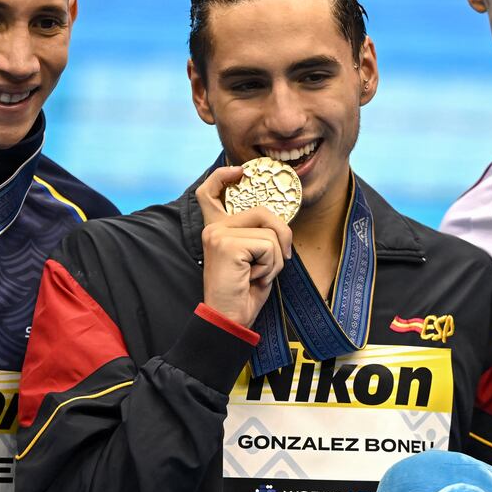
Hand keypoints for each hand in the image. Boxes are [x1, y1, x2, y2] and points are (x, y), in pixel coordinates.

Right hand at [195, 166, 293, 328]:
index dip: (223, 176)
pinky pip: (268, 246)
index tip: (239, 171)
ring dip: (275, 259)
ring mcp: (218, 234)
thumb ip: (257, 234)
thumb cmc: (244, 292)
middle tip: (281, 259)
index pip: (209, 192)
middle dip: (282, 235)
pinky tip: (254, 279)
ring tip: (258, 275)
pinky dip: (271, 266)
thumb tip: (279, 222)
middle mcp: (213, 228)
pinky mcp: (227, 245)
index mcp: (215, 229)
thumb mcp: (253, 257)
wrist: (229, 320)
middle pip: (262, 211)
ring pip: (270, 232)